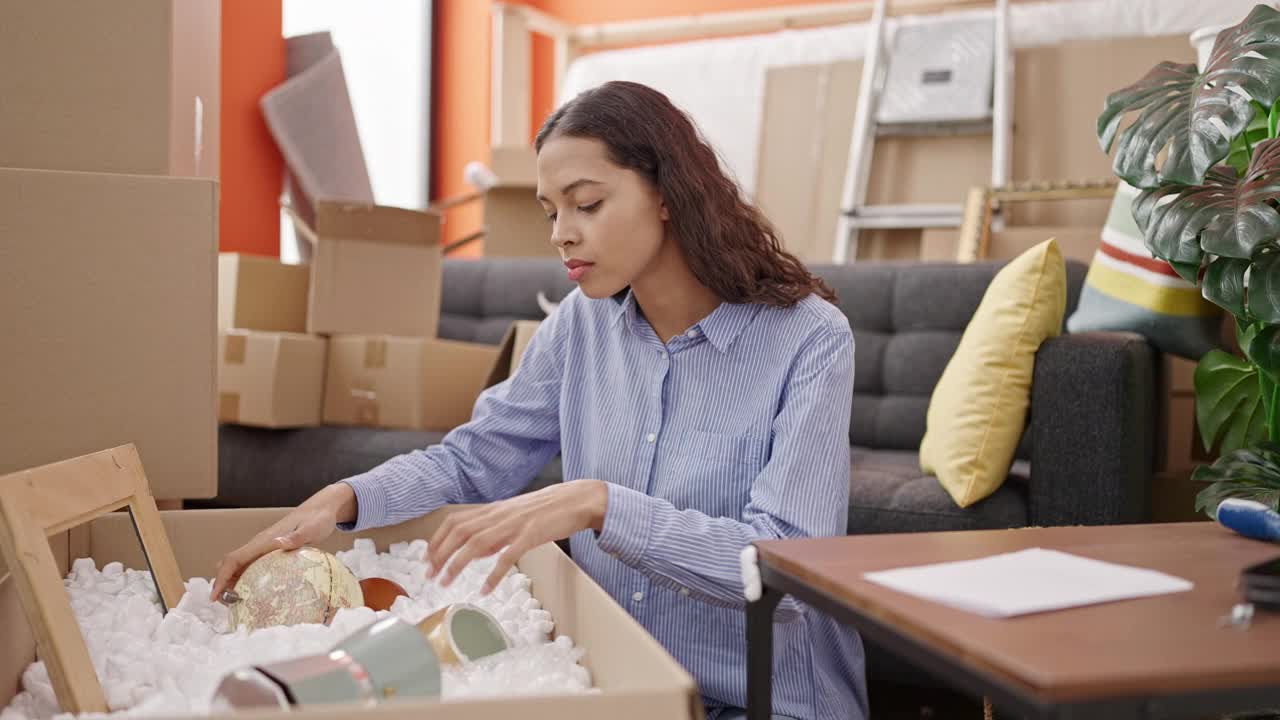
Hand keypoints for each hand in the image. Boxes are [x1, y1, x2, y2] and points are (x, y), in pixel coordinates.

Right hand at [209, 482, 357, 600]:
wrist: (323, 509)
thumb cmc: (318, 519)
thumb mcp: (311, 528)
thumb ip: (296, 537)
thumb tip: (279, 542)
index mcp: (265, 540)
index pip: (234, 559)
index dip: (221, 577)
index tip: (214, 595)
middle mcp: (260, 544)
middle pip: (231, 563)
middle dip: (223, 583)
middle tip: (226, 604)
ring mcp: (264, 547)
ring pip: (240, 565)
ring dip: (232, 582)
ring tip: (236, 603)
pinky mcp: (271, 551)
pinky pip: (252, 566)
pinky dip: (245, 579)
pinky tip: (252, 592)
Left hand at [426, 480, 607, 593]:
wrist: (575, 500)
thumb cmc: (546, 509)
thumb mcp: (513, 517)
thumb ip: (493, 531)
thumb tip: (474, 551)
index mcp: (493, 510)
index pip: (455, 521)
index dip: (437, 539)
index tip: (427, 559)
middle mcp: (498, 515)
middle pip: (459, 531)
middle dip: (440, 553)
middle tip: (430, 575)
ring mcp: (513, 524)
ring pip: (477, 542)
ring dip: (457, 563)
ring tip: (446, 583)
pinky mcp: (530, 534)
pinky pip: (507, 556)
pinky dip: (493, 574)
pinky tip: (485, 589)